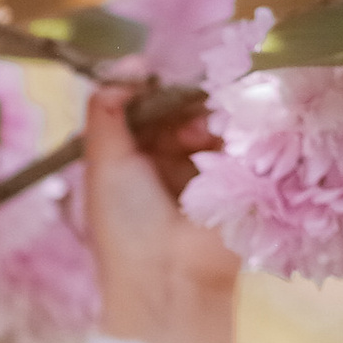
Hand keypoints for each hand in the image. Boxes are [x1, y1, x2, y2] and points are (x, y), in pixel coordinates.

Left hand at [85, 83, 239, 342]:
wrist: (170, 278)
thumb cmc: (126, 223)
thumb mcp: (103, 162)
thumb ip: (107, 112)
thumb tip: (126, 63)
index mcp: (128, 160)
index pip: (144, 107)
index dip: (150, 90)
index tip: (152, 77)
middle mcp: (165, 162)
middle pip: (180, 108)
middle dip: (180, 104)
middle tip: (179, 117)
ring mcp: (202, 171)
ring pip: (210, 119)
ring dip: (206, 119)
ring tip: (198, 139)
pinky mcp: (237, 179)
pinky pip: (239, 138)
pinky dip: (233, 131)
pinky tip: (225, 140)